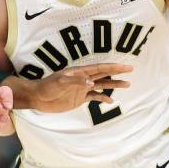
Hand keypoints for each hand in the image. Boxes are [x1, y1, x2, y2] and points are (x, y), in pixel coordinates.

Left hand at [7, 63, 131, 112]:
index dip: (113, 68)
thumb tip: (92, 83)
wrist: (37, 97)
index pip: (99, 68)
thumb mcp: (60, 82)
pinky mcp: (78, 98)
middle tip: (130, 71)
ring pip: (101, 86)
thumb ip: (76, 82)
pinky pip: (94, 97)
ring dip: (113, 85)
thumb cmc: (47, 86)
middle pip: (103, 75)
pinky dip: (102, 98)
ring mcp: (81, 89)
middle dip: (117, 73)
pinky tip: (111, 100)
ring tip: (127, 85)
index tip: (125, 67)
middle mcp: (83, 79)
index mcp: (79, 72)